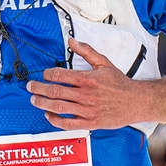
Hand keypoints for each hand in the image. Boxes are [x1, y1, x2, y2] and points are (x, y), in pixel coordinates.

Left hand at [30, 42, 156, 130]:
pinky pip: (67, 123)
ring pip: (58, 107)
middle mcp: (86, 95)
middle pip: (55, 91)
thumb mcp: (104, 63)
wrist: (136, 101)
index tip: (44, 74)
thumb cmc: (120, 83)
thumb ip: (86, 52)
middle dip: (39, 88)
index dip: (48, 74)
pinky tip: (49, 115)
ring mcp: (87, 110)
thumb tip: (72, 41)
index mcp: (88, 79)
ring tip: (34, 100)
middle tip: (30, 87)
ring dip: (43, 103)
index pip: (60, 75)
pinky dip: (55, 120)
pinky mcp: (90, 122)